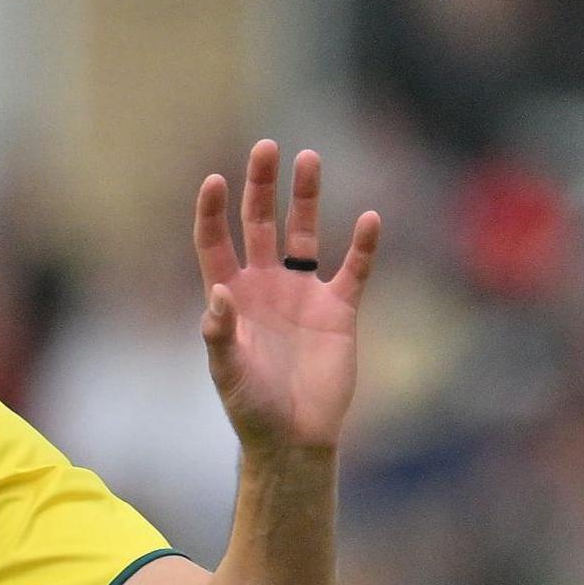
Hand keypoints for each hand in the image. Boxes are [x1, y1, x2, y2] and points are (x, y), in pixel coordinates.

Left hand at [193, 140, 380, 451]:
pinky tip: (369, 219)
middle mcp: (264, 285)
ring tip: (309, 158)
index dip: (214, 212)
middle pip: (260, 224)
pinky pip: (354, 269)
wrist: (295, 437)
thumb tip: (216, 293)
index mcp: (230, 296)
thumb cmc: (251, 407)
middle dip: (261, 187)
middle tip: (267, 147)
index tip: (216, 180)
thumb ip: (219, 334)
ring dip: (306, 198)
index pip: (215, 242)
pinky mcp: (340, 309)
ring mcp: (302, 293)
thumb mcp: (227, 372)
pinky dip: (363, 246)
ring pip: (304, 234)